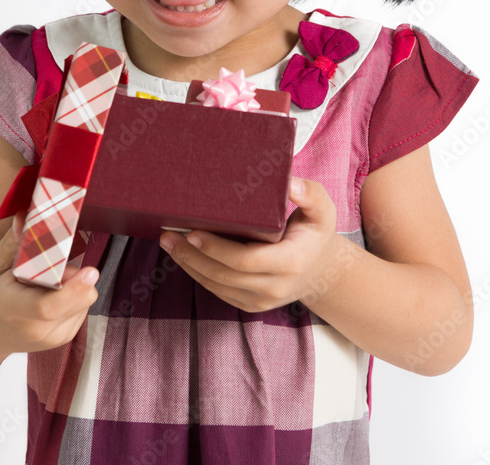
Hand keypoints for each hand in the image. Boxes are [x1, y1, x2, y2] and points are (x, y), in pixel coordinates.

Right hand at [0, 210, 101, 355]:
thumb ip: (13, 243)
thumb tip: (26, 215)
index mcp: (13, 311)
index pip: (48, 307)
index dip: (73, 288)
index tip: (91, 270)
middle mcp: (36, 331)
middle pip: (78, 299)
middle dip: (71, 274)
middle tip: (46, 265)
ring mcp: (53, 339)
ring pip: (85, 300)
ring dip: (72, 285)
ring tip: (41, 283)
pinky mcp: (64, 338)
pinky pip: (83, 307)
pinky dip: (72, 295)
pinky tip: (48, 294)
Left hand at [158, 178, 341, 312]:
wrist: (321, 271)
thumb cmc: (315, 233)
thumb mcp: (323, 211)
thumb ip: (310, 195)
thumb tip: (291, 184)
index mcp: (290, 263)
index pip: (245, 260)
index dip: (215, 248)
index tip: (192, 232)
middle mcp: (274, 287)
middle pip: (224, 275)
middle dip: (191, 255)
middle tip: (167, 234)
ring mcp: (261, 300)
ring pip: (216, 285)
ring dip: (188, 265)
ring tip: (167, 241)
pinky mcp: (250, 305)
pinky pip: (218, 291)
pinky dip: (197, 274)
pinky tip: (182, 256)